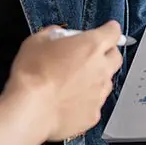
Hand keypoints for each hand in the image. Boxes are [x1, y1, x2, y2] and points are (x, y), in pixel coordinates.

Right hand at [7, 22, 123, 139]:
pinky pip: (94, 104)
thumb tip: (56, 35)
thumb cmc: (32, 76)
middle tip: (88, 56)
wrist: (30, 110)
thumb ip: (52, 35)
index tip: (107, 30)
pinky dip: (85, 102)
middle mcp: (101, 70)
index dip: (110, 30)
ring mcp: (99, 94)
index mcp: (91, 46)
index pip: (113, 32)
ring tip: (72, 83)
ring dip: (95, 79)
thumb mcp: (36, 42)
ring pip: (106, 83)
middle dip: (106, 55)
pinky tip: (67, 102)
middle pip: (115, 58)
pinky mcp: (93, 115)